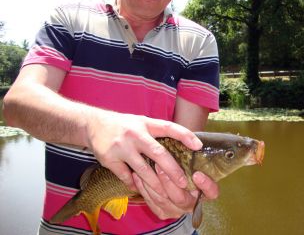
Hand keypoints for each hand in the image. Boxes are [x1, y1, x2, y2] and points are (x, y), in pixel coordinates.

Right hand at [86, 110, 202, 194]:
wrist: (93, 124)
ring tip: (165, 193)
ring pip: (143, 170)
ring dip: (155, 183)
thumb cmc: (124, 125)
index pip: (169, 127)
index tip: (198, 146)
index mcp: (146, 123)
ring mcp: (122, 146)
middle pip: (158, 153)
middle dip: (172, 170)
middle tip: (183, 182)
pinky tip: (139, 188)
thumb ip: (157, 132)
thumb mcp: (141, 122)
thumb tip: (182, 143)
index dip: (185, 135)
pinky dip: (134, 184)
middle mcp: (135, 134)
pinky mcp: (109, 158)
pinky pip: (126, 176)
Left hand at [132, 165, 218, 219]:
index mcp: (205, 192)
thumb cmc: (186, 165)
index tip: (197, 174)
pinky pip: (152, 203)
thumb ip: (194, 157)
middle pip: (181, 199)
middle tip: (160, 166)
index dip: (206, 185)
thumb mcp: (193, 160)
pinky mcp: (162, 212)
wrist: (174, 184)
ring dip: (154, 184)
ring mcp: (176, 210)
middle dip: (169, 182)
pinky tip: (136, 175)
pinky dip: (143, 189)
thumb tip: (194, 143)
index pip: (211, 193)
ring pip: (163, 201)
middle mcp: (191, 204)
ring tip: (146, 168)